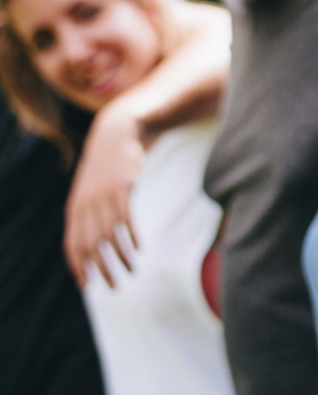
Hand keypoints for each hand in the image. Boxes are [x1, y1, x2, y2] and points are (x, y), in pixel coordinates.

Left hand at [65, 99, 147, 287]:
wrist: (114, 136)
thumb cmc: (104, 170)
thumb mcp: (89, 193)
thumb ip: (87, 216)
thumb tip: (91, 244)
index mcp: (75, 210)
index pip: (72, 246)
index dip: (78, 268)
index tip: (88, 286)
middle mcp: (85, 206)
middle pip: (90, 246)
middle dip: (101, 270)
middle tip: (114, 286)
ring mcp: (103, 196)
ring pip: (109, 236)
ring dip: (121, 257)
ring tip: (132, 270)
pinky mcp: (122, 188)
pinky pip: (126, 219)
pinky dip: (133, 237)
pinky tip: (140, 248)